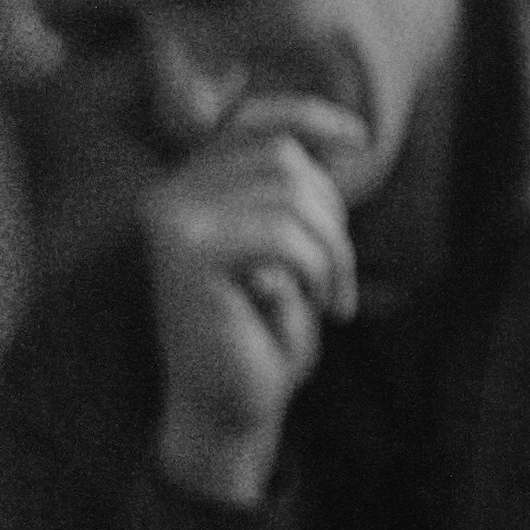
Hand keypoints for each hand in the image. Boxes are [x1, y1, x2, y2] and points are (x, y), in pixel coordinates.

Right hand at [145, 96, 362, 501]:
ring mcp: (172, 220)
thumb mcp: (290, 252)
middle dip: (332, 216)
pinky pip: (283, 235)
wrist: (231, 412)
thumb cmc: (263, 335)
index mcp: (187, 187)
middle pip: (284, 157)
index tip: (361, 139)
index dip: (310, 117)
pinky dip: (319, 270)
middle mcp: (169, 195)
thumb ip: (295, 194)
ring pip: (291, 194)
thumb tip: (344, 136)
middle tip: (339, 279)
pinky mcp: (188, 255)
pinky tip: (323, 308)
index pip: (251, 120)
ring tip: (333, 298)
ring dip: (333, 250)